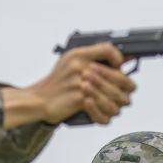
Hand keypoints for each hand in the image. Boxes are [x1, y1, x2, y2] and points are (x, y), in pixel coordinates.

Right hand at [11, 43, 136, 126]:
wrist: (38, 99)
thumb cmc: (56, 84)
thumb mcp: (71, 62)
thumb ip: (93, 59)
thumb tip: (121, 60)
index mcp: (79, 55)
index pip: (108, 49)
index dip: (119, 58)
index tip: (120, 67)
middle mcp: (81, 67)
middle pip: (117, 76)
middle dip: (125, 87)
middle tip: (123, 92)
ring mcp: (81, 83)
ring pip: (113, 95)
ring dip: (116, 103)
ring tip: (113, 105)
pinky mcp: (79, 99)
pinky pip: (102, 109)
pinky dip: (103, 113)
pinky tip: (101, 111)